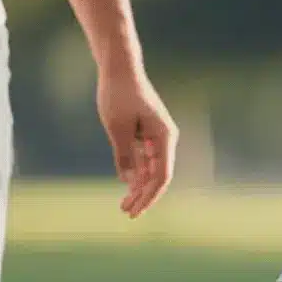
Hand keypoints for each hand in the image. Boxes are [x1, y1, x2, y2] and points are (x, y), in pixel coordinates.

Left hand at [97, 63, 176, 219]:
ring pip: (150, 169)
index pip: (161, 177)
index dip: (149, 196)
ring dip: (138, 187)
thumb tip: (127, 180)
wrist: (120, 68)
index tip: (135, 210)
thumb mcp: (117, 128)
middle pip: (157, 176)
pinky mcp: (146, 133)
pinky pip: (144, 159)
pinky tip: (125, 185)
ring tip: (123, 204)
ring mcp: (156, 137)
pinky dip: (135, 173)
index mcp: (164, 138)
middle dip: (142, 196)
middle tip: (126, 212)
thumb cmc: (119, 95)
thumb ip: (124, 156)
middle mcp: (164, 139)